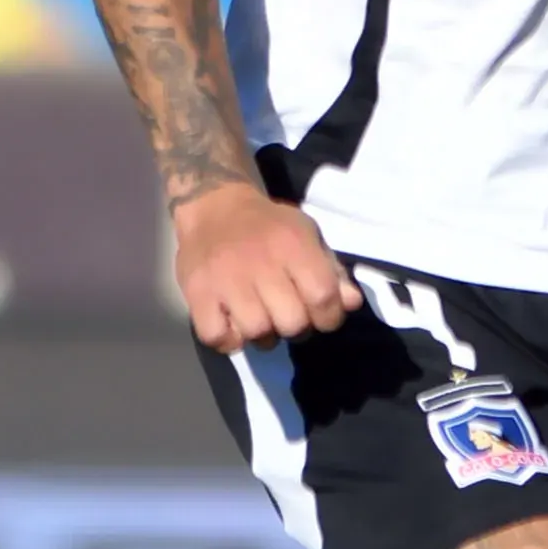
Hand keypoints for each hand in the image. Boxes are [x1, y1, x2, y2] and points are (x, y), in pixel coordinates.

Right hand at [174, 183, 357, 351]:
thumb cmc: (269, 226)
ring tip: (260, 318)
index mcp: (292, 245)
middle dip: (296, 327)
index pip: (323, 298)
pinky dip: (229, 340)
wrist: (214, 208)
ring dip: (263, 335)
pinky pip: (217, 338)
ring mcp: (225, 280)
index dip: (330, 317)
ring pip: (257, 334)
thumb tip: (351, 303)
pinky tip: (233, 324)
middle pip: (292, 323)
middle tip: (286, 314)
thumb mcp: (307, 235)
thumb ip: (332, 270)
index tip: (322, 314)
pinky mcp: (196, 293)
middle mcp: (260, 263)